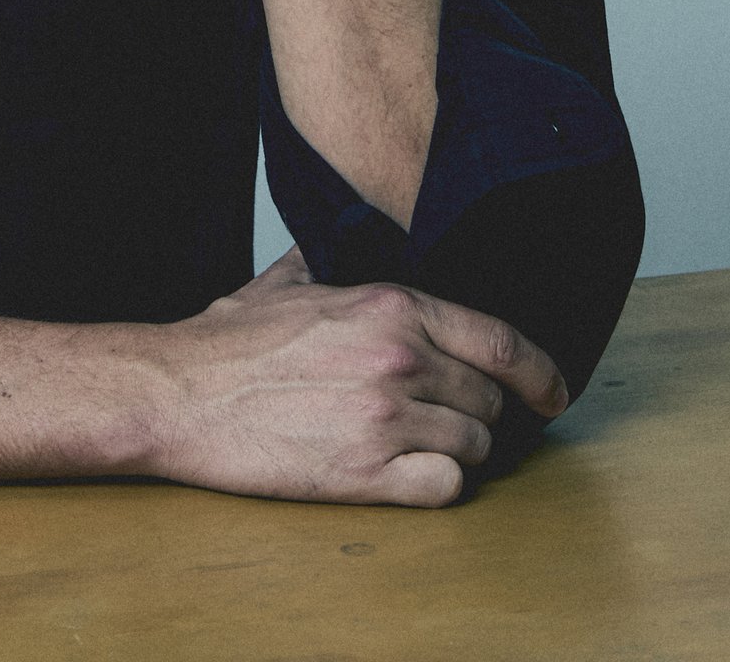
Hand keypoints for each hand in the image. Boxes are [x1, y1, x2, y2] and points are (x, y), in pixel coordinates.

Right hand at [131, 254, 569, 506]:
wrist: (177, 395)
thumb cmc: (222, 345)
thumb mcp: (282, 284)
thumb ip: (323, 264)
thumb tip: (333, 243)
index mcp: (389, 308)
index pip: (500, 342)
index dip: (540, 373)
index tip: (552, 393)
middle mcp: (399, 359)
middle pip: (489, 400)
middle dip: (475, 413)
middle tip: (442, 418)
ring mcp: (387, 419)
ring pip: (473, 446)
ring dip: (453, 449)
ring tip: (409, 445)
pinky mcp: (367, 473)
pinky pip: (444, 485)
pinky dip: (435, 482)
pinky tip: (403, 473)